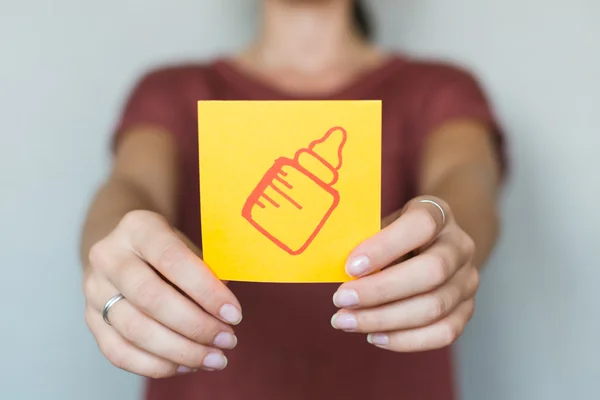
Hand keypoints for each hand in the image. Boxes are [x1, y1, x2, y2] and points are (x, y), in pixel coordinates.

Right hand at [83, 210, 241, 377]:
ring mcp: (94, 289)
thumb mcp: (189, 245)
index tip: (234, 314)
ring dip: (181, 351)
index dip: (206, 291)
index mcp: (138, 227)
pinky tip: (187, 364)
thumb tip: (226, 312)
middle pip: (151, 298)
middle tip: (227, 339)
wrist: (124, 247)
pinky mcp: (90, 319)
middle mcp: (108, 256)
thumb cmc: (168, 249)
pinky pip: (119, 352)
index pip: (172, 259)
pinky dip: (157, 365)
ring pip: (135, 330)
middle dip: (196, 326)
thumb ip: (207, 272)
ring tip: (214, 358)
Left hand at [330, 196, 478, 351]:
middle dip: (380, 291)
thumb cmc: (396, 234)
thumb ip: (366, 242)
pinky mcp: (467, 309)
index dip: (385, 247)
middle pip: (431, 272)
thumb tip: (337, 271)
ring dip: (384, 320)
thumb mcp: (382, 225)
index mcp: (437, 214)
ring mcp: (468, 280)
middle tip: (341, 300)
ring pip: (434, 308)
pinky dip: (405, 340)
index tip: (350, 267)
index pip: (420, 225)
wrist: (433, 244)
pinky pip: (443, 333)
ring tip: (347, 321)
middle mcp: (460, 245)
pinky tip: (374, 336)